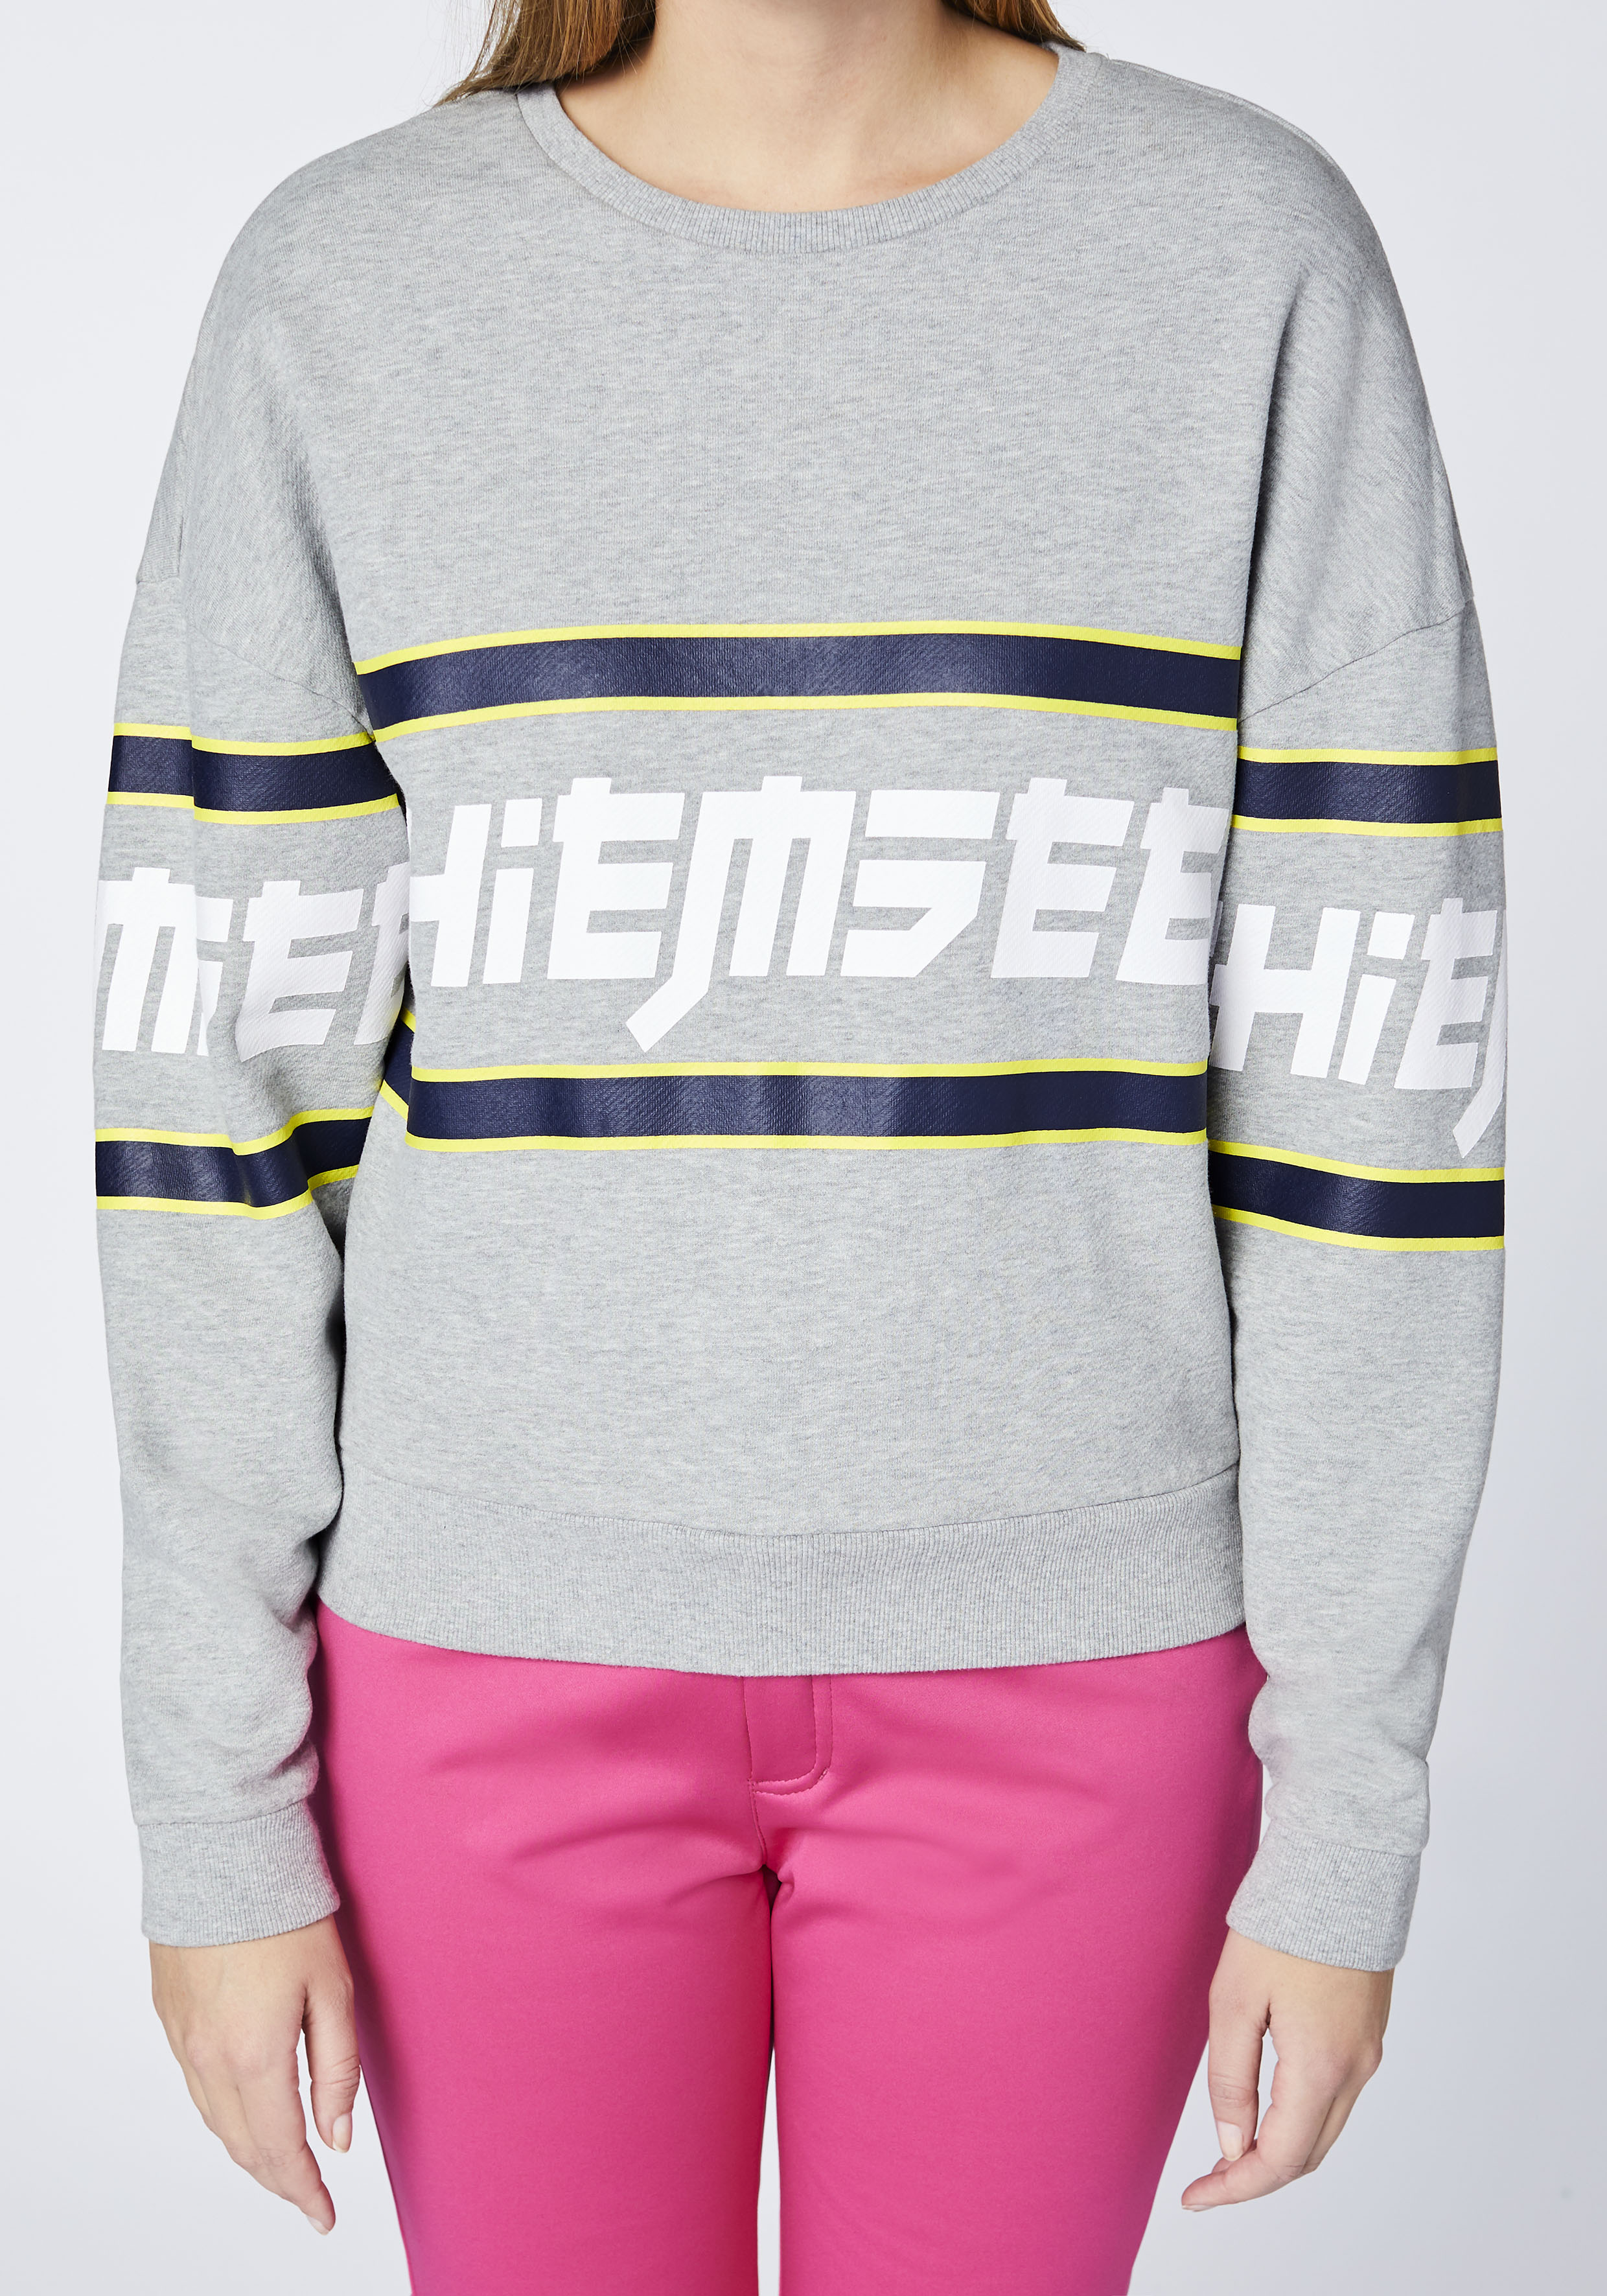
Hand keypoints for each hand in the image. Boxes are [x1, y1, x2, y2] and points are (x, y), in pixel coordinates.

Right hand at [149, 1914, 359, 2234]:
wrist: (223, 1854)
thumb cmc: (288, 1912)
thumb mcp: (334, 1989)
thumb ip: (338, 2069)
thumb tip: (338, 2138)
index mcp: (254, 2056)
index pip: (281, 2150)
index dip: (304, 2191)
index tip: (324, 2217)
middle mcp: (209, 2058)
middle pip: (243, 2146)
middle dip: (278, 2179)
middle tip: (308, 2196)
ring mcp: (183, 2039)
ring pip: (215, 2120)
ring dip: (249, 2150)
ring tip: (283, 2162)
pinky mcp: (169, 2015)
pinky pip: (195, 2086)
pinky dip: (223, 2113)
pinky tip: (245, 2110)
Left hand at [1182, 1928, 1391, 2209]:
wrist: (1339, 1871)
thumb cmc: (1281, 1929)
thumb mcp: (1234, 2002)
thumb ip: (1231, 2079)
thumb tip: (1232, 2145)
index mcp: (1319, 2068)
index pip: (1280, 2160)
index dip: (1235, 2188)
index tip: (1194, 2198)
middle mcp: (1354, 2070)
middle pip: (1307, 2156)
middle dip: (1256, 2176)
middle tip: (1208, 2179)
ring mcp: (1368, 2053)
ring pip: (1324, 2130)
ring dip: (1280, 2150)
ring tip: (1230, 2149)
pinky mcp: (1368, 2034)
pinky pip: (1335, 2099)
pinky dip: (1301, 2119)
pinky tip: (1266, 2109)